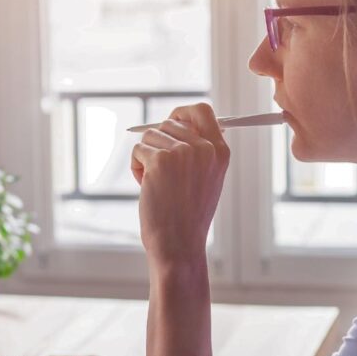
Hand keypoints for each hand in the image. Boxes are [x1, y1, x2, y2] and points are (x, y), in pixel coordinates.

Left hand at [130, 103, 229, 269]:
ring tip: (157, 184)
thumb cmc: (188, 215)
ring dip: (146, 158)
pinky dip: (136, 168)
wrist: (179, 244)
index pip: (202, 111)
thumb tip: (176, 122)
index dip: (182, 113)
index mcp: (220, 151)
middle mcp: (204, 148)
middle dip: (158, 144)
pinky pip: (138, 150)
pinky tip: (147, 188)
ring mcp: (182, 153)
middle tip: (161, 172)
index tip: (171, 122)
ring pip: (150, 136)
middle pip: (169, 123)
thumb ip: (199, 150)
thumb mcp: (206, 179)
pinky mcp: (159, 160)